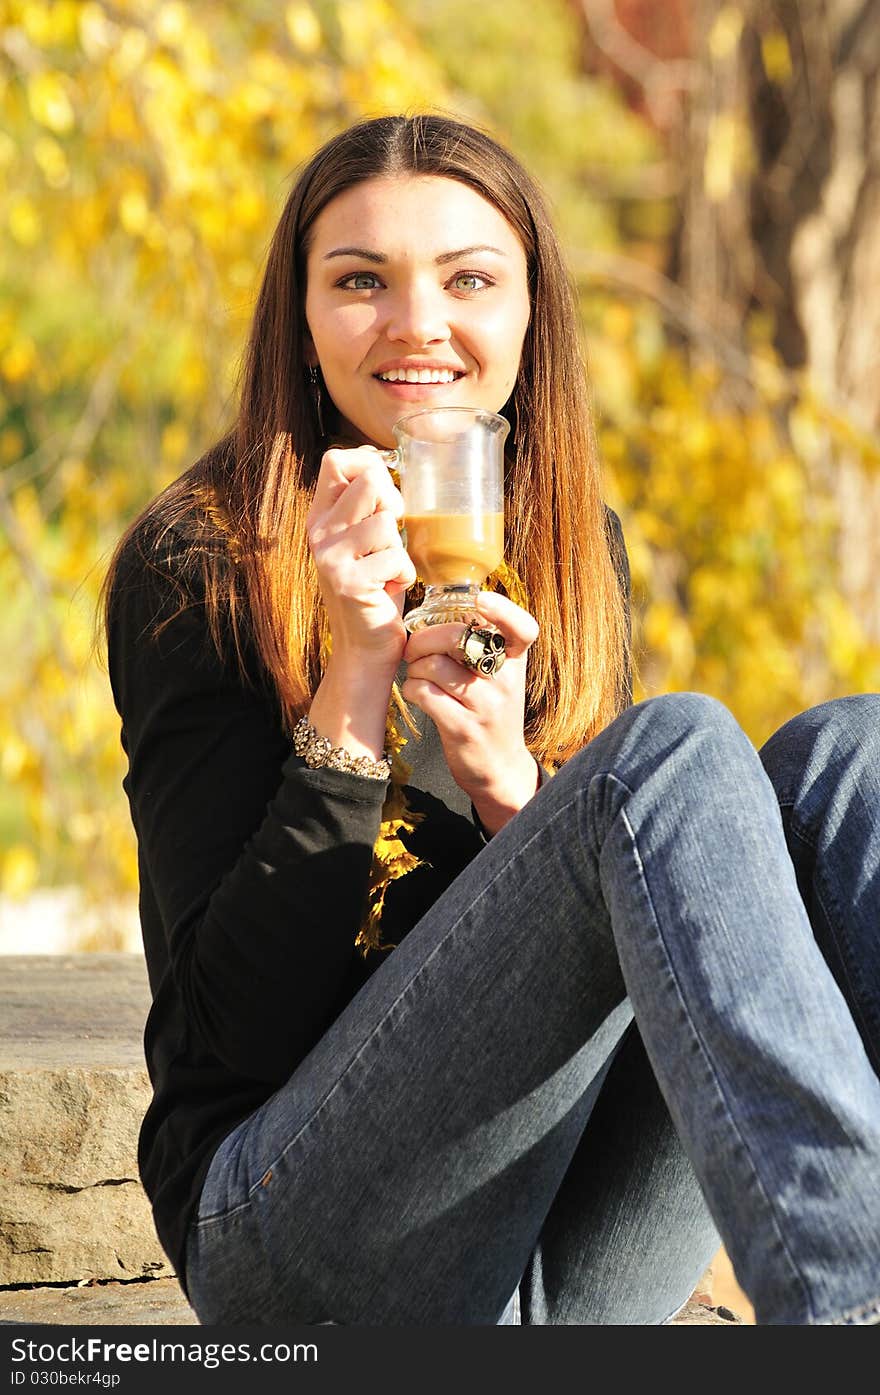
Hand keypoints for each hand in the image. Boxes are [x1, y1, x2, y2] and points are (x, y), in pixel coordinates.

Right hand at [307, 445, 416, 674]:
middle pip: (369, 480)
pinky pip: (397, 558)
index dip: (369, 464)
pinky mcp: (349, 582)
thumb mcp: (366, 542)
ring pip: (387, 521)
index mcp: (321, 518)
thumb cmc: (376, 591)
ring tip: (388, 571)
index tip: (383, 493)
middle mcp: (319, 534)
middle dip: (393, 504)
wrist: (364, 650)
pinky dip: (404, 575)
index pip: (335, 460)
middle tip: (389, 539)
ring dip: (400, 548)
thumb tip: (384, 464)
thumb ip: (368, 507)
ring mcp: (331, 558)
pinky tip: (390, 590)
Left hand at [401, 591, 540, 833]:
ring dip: (414, 667)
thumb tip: (443, 604)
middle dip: (424, 638)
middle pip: (458, 638)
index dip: (503, 609)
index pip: (523, 628)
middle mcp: (505, 681)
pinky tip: (416, 693)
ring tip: (417, 675)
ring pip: (434, 665)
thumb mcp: (500, 676)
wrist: (499, 768)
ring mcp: (485, 706)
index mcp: (516, 662)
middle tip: (414, 649)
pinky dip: (411, 688)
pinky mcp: (462, 728)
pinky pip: (424, 693)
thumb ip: (482, 645)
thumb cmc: (491, 711)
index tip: (481, 599)